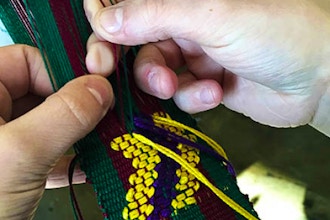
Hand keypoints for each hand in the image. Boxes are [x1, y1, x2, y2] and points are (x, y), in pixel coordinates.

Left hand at [0, 45, 113, 218]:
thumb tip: (103, 88)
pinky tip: (86, 168)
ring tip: (103, 144)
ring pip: (49, 123)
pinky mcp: (11, 166)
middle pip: (42, 93)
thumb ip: (64, 115)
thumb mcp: (20, 153)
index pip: (27, 61)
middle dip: (76, 109)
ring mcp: (3, 141)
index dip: (63, 74)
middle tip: (104, 122)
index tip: (95, 96)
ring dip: (77, 135)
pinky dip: (66, 159)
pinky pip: (45, 151)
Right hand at [85, 0, 329, 135]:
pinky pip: (181, 94)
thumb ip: (155, 15)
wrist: (318, 76)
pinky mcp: (204, 83)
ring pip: (156, 74)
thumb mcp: (211, 15)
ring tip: (186, 85)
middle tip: (134, 76)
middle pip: (138, 46)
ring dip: (166, 83)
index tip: (99, 51)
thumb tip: (105, 20)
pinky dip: (193, 97)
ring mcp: (195, 55)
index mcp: (184, 0)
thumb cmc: (276, 30)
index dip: (108, 26)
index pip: (130, 7)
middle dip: (137, 64)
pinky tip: (215, 94)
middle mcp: (186, 24)